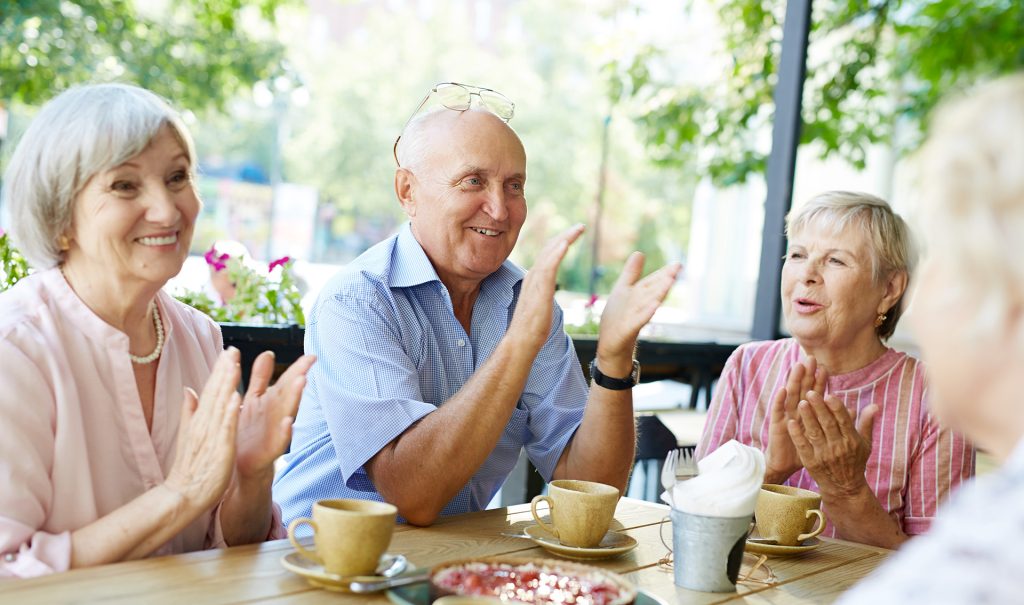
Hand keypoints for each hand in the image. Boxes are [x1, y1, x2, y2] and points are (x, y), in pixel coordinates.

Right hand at [164, 348, 242, 509]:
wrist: (182, 496)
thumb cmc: (191, 467)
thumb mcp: (190, 434)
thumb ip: (189, 411)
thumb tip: (188, 389)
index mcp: (200, 420)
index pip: (210, 390)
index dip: (220, 370)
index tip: (229, 351)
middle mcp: (204, 424)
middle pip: (214, 392)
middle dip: (224, 370)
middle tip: (233, 348)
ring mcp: (211, 436)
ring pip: (220, 405)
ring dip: (227, 384)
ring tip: (235, 364)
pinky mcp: (219, 450)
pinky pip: (225, 429)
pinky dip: (230, 413)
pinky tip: (236, 398)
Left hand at [234, 351, 315, 481]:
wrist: (238, 466)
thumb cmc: (247, 432)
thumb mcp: (253, 400)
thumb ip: (260, 377)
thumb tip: (268, 353)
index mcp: (271, 401)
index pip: (287, 381)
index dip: (298, 368)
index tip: (312, 356)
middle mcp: (276, 414)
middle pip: (289, 393)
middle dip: (298, 378)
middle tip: (309, 364)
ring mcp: (275, 432)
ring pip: (287, 412)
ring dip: (295, 398)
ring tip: (302, 382)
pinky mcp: (269, 451)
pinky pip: (279, 441)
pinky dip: (284, 432)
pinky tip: (288, 422)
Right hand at [509, 224, 585, 352]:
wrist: (521, 342)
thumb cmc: (532, 328)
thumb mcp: (541, 304)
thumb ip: (543, 293)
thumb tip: (547, 292)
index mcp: (534, 279)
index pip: (548, 254)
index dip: (560, 242)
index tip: (573, 234)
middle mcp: (533, 276)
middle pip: (549, 249)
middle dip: (565, 235)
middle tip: (581, 226)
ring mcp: (535, 282)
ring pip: (550, 253)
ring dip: (565, 238)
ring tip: (579, 229)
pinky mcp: (539, 290)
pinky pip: (548, 267)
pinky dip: (557, 253)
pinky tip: (566, 243)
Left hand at [596, 253, 680, 364]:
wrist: (611, 344)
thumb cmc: (618, 317)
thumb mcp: (623, 290)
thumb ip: (631, 273)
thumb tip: (639, 252)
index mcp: (639, 295)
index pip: (653, 282)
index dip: (664, 273)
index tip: (678, 264)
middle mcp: (640, 306)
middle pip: (653, 291)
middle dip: (664, 280)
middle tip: (678, 269)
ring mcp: (635, 318)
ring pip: (648, 304)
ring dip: (659, 293)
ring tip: (669, 282)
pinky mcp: (628, 330)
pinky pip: (638, 320)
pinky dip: (646, 313)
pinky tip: (654, 306)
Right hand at [765, 358, 825, 481]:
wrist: (787, 465)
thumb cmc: (807, 450)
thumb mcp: (824, 435)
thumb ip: (836, 420)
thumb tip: (851, 408)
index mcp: (808, 412)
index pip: (815, 393)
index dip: (819, 382)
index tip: (825, 368)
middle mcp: (796, 411)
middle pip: (802, 389)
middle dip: (806, 375)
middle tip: (811, 359)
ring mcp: (786, 416)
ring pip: (790, 395)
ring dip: (793, 381)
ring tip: (798, 367)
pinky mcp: (777, 425)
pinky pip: (778, 411)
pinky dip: (779, 400)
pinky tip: (783, 389)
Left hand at [787, 390, 876, 498]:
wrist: (844, 487)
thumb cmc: (855, 461)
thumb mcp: (865, 444)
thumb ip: (866, 423)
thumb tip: (875, 405)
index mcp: (851, 441)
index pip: (844, 421)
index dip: (836, 408)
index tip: (829, 395)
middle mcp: (838, 447)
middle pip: (827, 424)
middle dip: (819, 408)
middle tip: (810, 393)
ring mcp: (824, 455)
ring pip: (814, 433)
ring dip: (807, 417)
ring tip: (801, 403)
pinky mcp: (811, 462)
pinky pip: (803, 446)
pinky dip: (797, 435)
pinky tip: (791, 423)